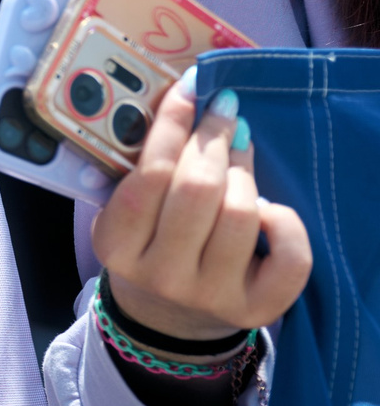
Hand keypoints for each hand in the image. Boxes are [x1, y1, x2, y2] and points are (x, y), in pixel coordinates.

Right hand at [93, 72, 311, 341]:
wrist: (167, 317)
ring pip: (240, 214)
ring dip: (244, 170)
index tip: (190, 87)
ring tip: (239, 149)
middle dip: (214, 138)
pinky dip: (284, 220)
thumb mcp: (125, 214)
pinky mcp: (255, 310)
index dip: (173, 125)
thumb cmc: (146, 247)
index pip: (150, 175)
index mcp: (117, 247)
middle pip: (198, 190)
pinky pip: (288, 256)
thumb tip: (192, 104)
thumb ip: (144, 171)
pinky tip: (267, 206)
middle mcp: (160, 276)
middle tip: (224, 112)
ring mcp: (210, 296)